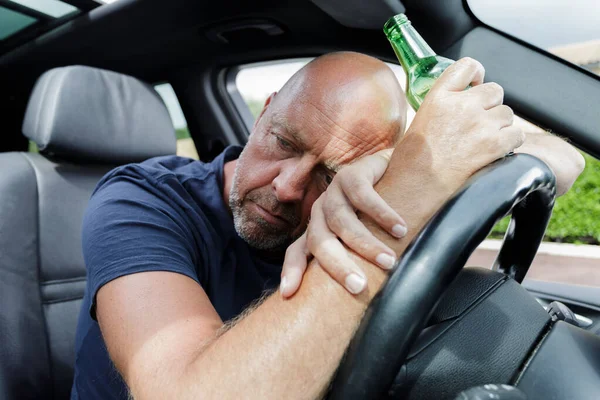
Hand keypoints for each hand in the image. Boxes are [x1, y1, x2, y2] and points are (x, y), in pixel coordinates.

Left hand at [280, 149, 406, 296]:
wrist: (396, 172)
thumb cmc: (378, 217)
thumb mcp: (363, 239)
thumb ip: (355, 261)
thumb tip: (360, 298)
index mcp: (318, 229)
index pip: (297, 251)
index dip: (291, 270)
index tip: (289, 292)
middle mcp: (321, 211)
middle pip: (319, 240)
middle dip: (337, 265)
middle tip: (358, 286)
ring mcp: (334, 191)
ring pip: (340, 220)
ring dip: (365, 243)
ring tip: (389, 261)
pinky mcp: (353, 173)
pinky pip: (362, 195)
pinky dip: (382, 214)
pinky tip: (400, 229)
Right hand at [400, 57, 525, 190]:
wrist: (418, 185)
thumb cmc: (413, 160)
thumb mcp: (419, 121)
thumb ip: (442, 106)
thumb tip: (459, 104)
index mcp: (440, 97)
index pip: (467, 66)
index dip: (477, 73)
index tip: (476, 85)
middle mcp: (462, 106)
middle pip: (494, 90)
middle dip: (490, 105)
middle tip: (479, 122)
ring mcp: (481, 124)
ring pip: (507, 113)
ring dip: (500, 125)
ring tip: (483, 141)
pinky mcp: (495, 144)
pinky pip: (517, 134)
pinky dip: (510, 142)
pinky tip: (495, 150)